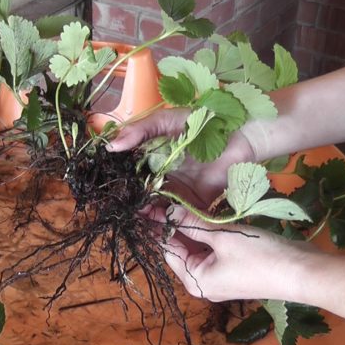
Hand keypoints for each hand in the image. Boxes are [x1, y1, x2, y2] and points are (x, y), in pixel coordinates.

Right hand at [108, 108, 256, 208]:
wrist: (240, 138)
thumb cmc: (202, 123)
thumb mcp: (165, 121)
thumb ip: (139, 130)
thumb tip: (110, 145)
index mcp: (153, 158)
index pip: (130, 173)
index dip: (117, 180)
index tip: (104, 188)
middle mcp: (162, 177)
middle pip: (139, 193)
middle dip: (128, 201)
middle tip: (115, 207)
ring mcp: (177, 192)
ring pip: (154, 207)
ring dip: (143, 213)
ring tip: (132, 215)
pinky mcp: (193, 205)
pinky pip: (176, 217)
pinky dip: (163, 222)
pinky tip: (150, 223)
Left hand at [154, 205, 314, 301]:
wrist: (303, 272)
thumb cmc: (260, 256)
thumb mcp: (222, 236)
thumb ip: (192, 222)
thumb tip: (166, 210)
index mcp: (195, 280)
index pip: (168, 248)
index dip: (158, 224)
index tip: (148, 202)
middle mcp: (204, 282)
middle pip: (181, 248)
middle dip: (174, 223)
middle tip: (163, 195)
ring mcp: (220, 276)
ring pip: (198, 246)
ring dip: (192, 225)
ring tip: (179, 198)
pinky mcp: (235, 267)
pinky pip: (214, 247)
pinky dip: (208, 231)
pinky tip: (204, 211)